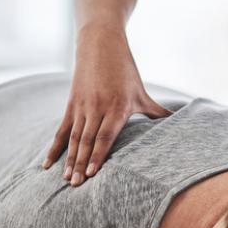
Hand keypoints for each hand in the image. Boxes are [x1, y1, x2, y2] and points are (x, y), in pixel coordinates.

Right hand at [42, 24, 171, 185]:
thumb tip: (180, 123)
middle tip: (76, 185)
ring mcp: (82, 106)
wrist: (100, 43)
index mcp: (117, 106)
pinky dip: (54, 148)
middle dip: (81, 163)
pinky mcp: (71, 104)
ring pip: (74, 138)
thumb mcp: (142, 92)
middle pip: (87, 140)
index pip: (106, 136)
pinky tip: (47, 163)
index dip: (98, 155)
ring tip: (65, 179)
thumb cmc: (125, 70)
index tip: (92, 173)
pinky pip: (62, 130)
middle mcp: (97, 108)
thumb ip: (158, 112)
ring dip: (68, 160)